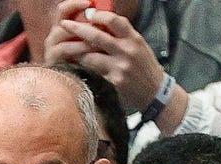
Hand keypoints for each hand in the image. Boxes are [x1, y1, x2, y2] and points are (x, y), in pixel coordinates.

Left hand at [43, 0, 164, 110]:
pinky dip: (83, 67)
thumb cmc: (145, 67)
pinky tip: (76, 65)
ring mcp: (120, 68)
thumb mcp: (139, 46)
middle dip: (77, 28)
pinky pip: (93, 72)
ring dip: (77, 51)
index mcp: (134, 39)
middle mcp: (127, 51)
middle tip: (64, 25)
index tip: (87, 13)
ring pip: (90, 56)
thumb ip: (122, 35)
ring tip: (68, 48)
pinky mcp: (115, 82)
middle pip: (97, 36)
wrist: (155, 92)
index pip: (114, 20)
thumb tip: (99, 22)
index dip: (98, 15)